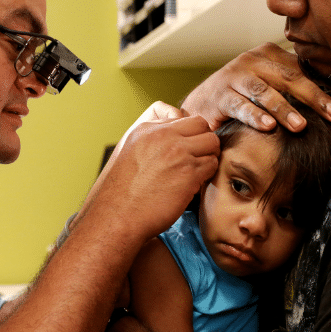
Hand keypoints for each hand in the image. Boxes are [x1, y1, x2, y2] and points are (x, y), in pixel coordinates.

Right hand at [89, 112, 218, 242]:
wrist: (118, 215)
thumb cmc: (121, 190)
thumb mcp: (127, 150)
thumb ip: (150, 137)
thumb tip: (171, 130)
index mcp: (147, 128)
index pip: (182, 116)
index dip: (189, 133)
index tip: (186, 147)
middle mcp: (164, 136)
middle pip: (202, 125)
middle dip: (203, 140)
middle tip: (197, 158)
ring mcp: (178, 153)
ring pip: (212, 144)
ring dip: (207, 158)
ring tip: (195, 172)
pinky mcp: (189, 173)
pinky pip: (212, 165)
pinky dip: (206, 175)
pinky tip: (193, 184)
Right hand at [181, 42, 330, 131]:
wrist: (199, 105)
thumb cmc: (241, 97)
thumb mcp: (269, 87)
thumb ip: (295, 90)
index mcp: (269, 55)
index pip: (305, 71)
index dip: (328, 90)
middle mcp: (252, 61)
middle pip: (290, 78)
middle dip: (315, 98)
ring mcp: (234, 77)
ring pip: (265, 92)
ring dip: (285, 109)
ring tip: (302, 126)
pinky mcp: (219, 96)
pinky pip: (240, 106)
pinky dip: (255, 116)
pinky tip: (269, 127)